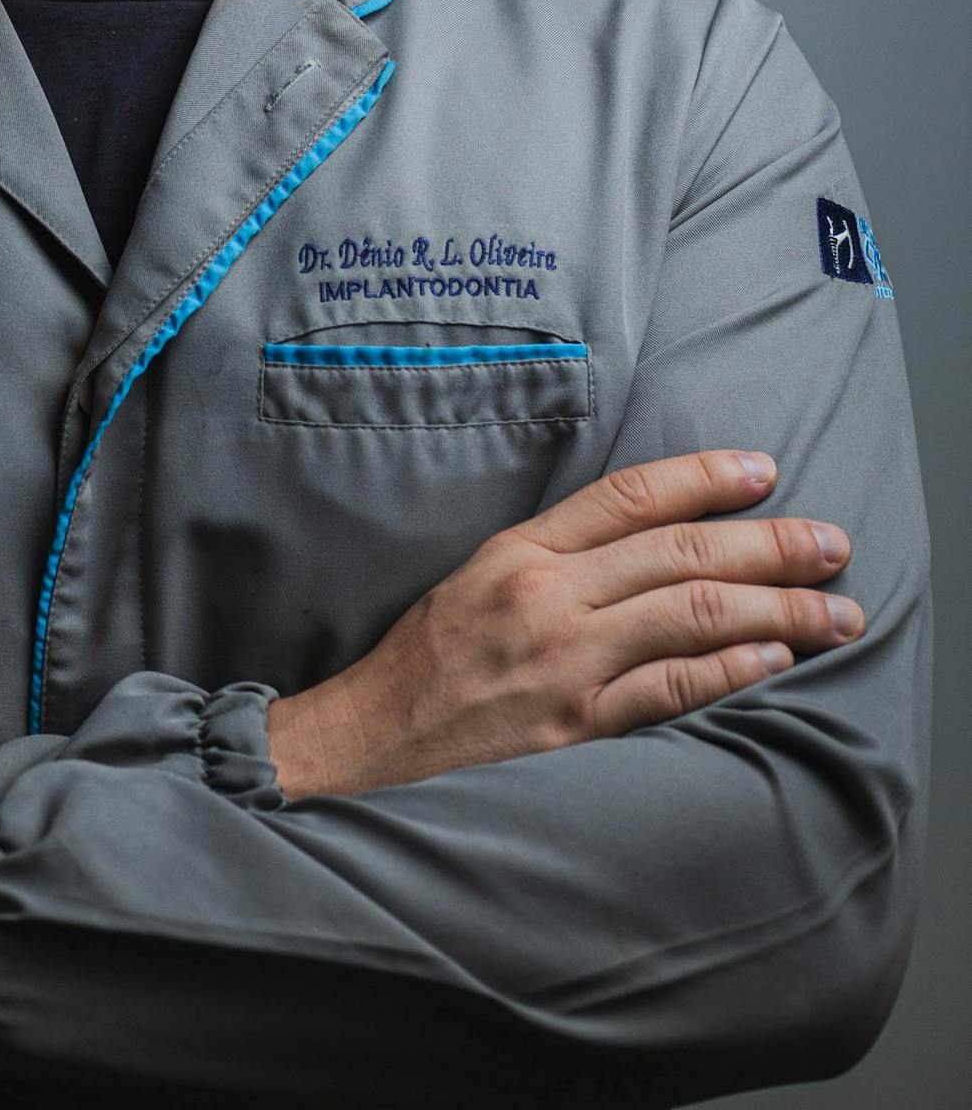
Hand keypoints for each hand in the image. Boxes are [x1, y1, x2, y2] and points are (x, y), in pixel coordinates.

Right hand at [266, 448, 864, 799]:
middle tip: (834, 543)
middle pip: (680, 553)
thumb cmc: (429, 653)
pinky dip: (728, 671)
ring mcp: (564, 662)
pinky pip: (668, 692)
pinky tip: (773, 660)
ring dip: (776, 610)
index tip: (765, 470)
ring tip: (833, 611)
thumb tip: (655, 531)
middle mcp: (547, 595)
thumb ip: (561, 551)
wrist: (374, 736)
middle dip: (770, 545)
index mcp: (522, 548)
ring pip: (690, 616)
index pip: (629, 496)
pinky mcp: (575, 727)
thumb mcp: (481, 571)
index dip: (704, 477)